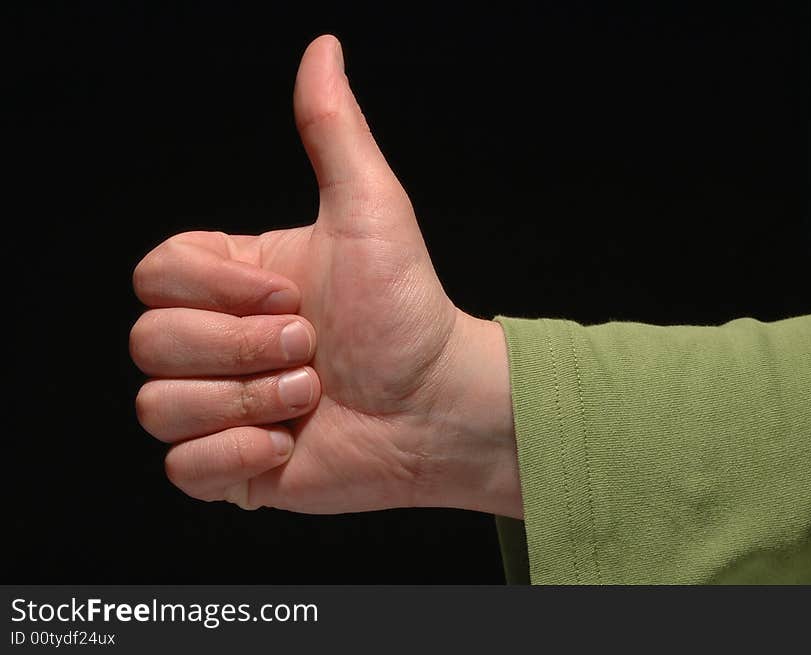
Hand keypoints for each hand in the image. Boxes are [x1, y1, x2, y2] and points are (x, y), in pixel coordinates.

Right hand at [130, 35, 521, 517]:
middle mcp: (216, 340)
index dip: (217, 290)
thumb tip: (322, 50)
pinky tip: (290, 443)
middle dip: (241, 348)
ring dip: (245, 401)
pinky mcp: (229, 466)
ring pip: (157, 406)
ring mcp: (218, 404)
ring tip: (311, 396)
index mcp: (233, 281)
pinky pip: (180, 467)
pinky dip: (236, 456)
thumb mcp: (369, 211)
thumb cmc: (409, 310)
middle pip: (150, 341)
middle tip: (312, 349)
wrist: (439, 405)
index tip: (291, 295)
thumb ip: (333, 133)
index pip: (154, 274)